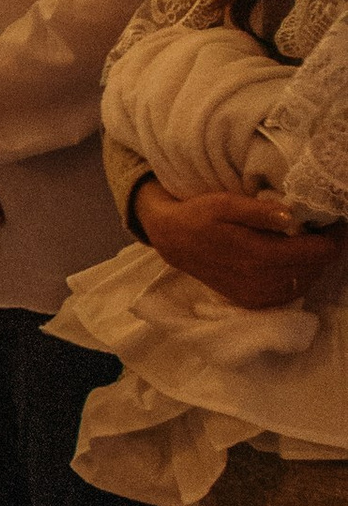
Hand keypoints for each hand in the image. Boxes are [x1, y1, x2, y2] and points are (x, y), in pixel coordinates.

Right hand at [137, 183, 342, 311]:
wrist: (173, 241)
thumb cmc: (200, 215)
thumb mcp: (225, 203)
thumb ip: (259, 212)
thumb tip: (291, 216)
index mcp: (259, 255)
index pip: (318, 252)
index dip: (335, 237)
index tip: (335, 221)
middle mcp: (261, 281)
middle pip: (317, 268)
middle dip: (325, 248)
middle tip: (321, 228)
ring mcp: (257, 296)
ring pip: (306, 282)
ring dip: (313, 264)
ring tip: (306, 243)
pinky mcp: (252, 302)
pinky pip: (290, 293)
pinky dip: (298, 277)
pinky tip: (290, 261)